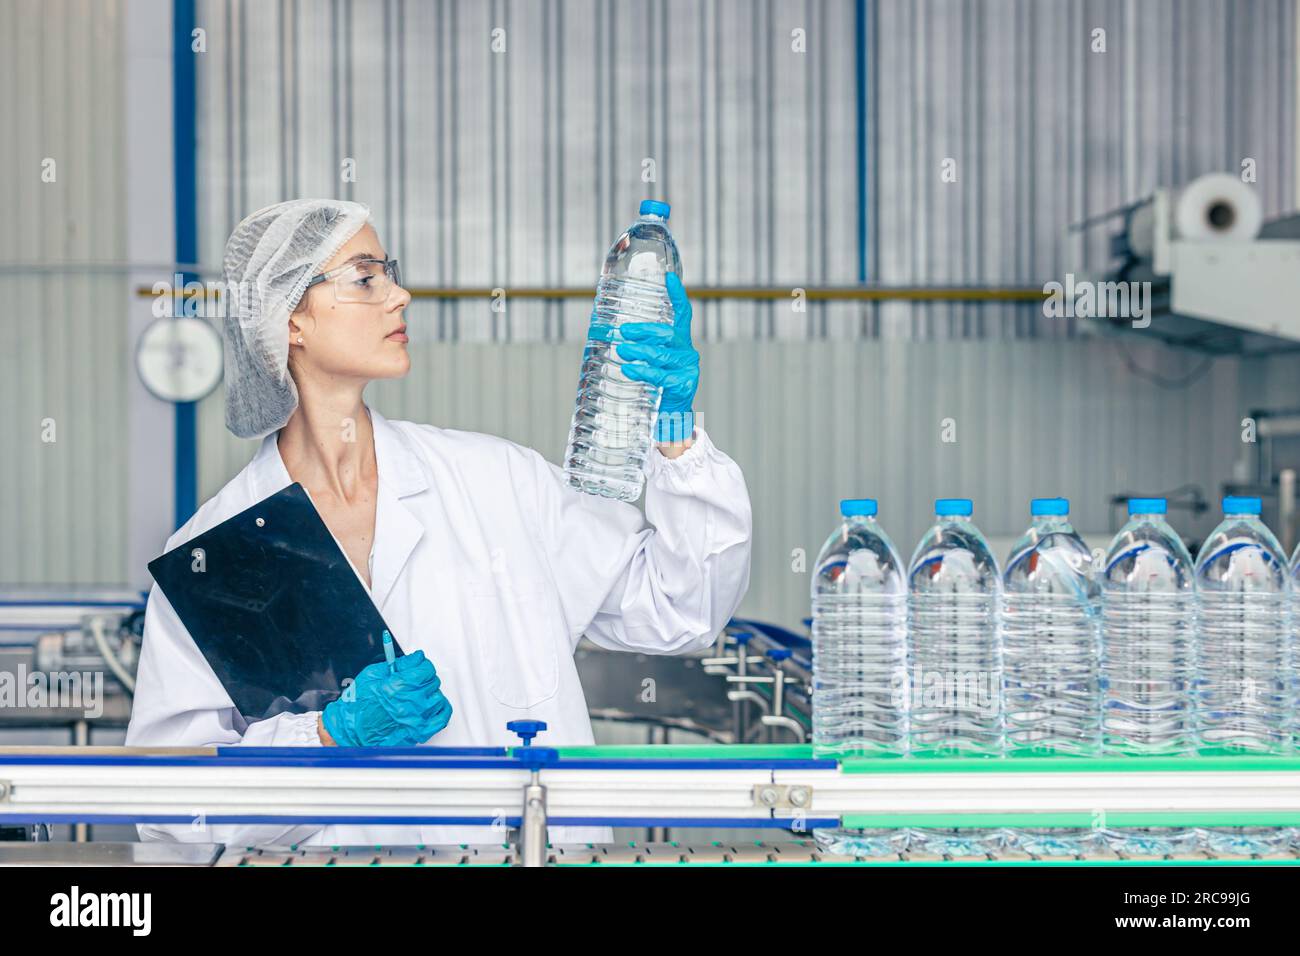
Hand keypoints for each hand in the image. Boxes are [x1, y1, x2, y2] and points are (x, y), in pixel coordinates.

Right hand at [321, 650, 452, 746]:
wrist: (351, 732)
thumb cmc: (358, 705)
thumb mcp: (372, 675)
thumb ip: (397, 664)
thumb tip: (415, 657)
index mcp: (397, 686)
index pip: (426, 668)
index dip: (421, 664)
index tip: (418, 665)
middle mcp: (409, 703)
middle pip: (433, 681)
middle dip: (423, 678)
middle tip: (413, 680)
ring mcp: (416, 719)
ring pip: (438, 697)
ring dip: (430, 694)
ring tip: (417, 695)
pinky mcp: (419, 732)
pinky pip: (442, 717)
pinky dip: (440, 709)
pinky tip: (431, 706)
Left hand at [614, 272, 698, 443]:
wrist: (669, 419)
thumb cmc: (655, 388)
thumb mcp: (649, 364)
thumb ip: (640, 348)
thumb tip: (613, 335)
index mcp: (679, 342)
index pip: (683, 314)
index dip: (677, 295)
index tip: (668, 277)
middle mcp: (687, 352)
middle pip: (667, 334)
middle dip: (644, 330)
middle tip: (623, 331)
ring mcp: (688, 368)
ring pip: (663, 354)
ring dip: (640, 351)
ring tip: (622, 351)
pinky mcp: (685, 385)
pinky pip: (662, 376)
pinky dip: (643, 371)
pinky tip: (629, 369)